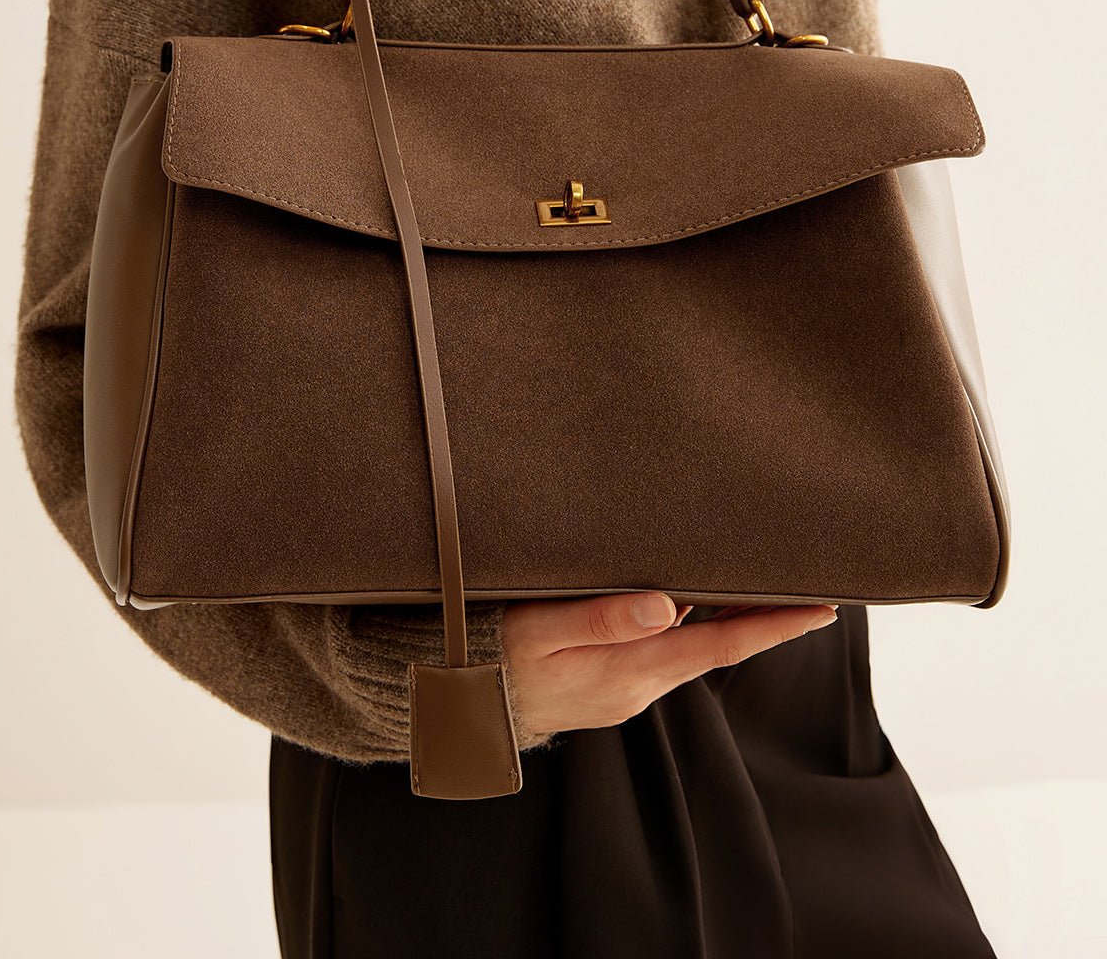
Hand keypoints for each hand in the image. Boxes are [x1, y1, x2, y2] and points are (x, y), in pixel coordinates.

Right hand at [502, 592, 839, 737]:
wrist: (455, 701)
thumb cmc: (492, 658)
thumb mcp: (538, 631)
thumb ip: (600, 619)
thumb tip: (667, 605)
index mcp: (630, 671)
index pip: (720, 646)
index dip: (774, 626)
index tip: (822, 608)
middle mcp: (638, 684)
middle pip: (716, 644)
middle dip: (761, 615)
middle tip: (804, 578)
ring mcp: (624, 687)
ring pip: (690, 646)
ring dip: (725, 615)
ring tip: (758, 575)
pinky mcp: (608, 681)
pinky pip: (662, 648)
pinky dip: (688, 621)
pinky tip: (689, 592)